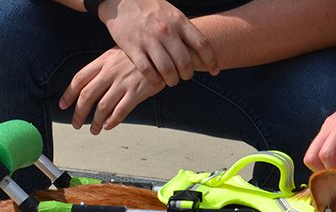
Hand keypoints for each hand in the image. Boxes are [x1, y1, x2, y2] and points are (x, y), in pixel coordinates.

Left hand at [59, 47, 164, 134]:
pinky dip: (112, 121)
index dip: (69, 94)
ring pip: (102, 106)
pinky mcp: (137, 92)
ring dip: (95, 121)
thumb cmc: (140, 55)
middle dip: (79, 113)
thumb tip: (90, 83)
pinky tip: (108, 126)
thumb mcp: (117, 53)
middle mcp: (110, 72)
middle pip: (87, 96)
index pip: (79, 79)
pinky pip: (120, 111)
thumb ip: (103, 67)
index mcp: (103, 61)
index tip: (63, 106)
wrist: (162, 53)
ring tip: (94, 130)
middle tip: (76, 124)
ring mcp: (123, 83)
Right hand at [98, 0, 218, 85]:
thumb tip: (203, 49)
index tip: (215, 71)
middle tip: (185, 76)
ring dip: (172, 80)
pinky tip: (157, 80)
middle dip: (188, 74)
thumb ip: (185, 30)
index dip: (212, 61)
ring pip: (168, 70)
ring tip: (171, 80)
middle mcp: (166, 31)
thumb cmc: (151, 9)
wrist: (121, 0)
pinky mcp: (133, 48)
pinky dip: (155, 80)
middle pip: (185, 62)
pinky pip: (148, 71)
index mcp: (179, 21)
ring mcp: (149, 40)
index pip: (202, 44)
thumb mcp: (172, 13)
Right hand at [304, 90, 335, 171]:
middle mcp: (330, 125)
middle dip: (322, 170)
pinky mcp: (329, 128)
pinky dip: (325, 158)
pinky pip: (318, 147)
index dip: (333, 169)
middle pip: (310, 155)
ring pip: (311, 152)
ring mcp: (327, 126)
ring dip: (322, 165)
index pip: (325, 154)